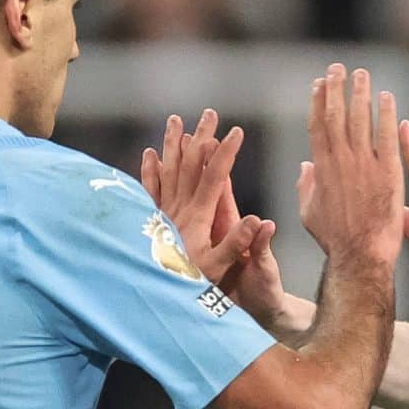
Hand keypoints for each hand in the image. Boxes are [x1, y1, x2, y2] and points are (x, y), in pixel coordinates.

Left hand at [139, 108, 271, 285]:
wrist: (153, 295)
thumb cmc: (192, 284)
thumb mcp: (220, 268)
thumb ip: (237, 243)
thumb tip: (259, 219)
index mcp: (199, 217)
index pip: (214, 176)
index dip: (226, 152)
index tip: (236, 131)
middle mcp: (180, 209)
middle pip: (190, 164)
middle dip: (201, 137)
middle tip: (209, 114)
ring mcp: (165, 213)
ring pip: (168, 170)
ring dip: (173, 144)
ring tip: (175, 121)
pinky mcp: (153, 221)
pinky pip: (150, 189)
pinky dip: (150, 170)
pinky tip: (149, 156)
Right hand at [299, 64, 402, 265]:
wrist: (361, 255)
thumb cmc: (335, 239)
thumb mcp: (309, 213)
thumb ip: (306, 186)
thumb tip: (305, 166)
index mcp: (321, 168)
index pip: (318, 125)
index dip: (318, 101)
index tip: (319, 83)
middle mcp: (341, 161)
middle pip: (337, 115)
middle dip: (337, 89)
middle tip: (339, 68)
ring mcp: (365, 165)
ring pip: (361, 119)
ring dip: (361, 93)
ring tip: (362, 74)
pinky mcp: (388, 172)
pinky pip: (388, 136)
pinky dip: (386, 115)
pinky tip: (387, 97)